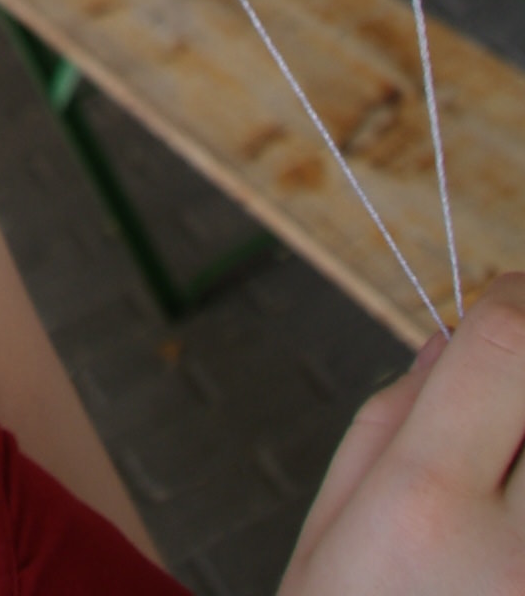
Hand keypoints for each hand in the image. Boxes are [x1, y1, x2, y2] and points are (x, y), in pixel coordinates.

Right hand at [282, 274, 524, 592]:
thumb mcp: (332, 526)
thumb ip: (394, 421)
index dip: (512, 296)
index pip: (507, 346)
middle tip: (497, 373)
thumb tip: (451, 343)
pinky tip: (509, 499)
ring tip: (498, 446)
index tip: (502, 292)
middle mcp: (513, 545)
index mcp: (428, 501)